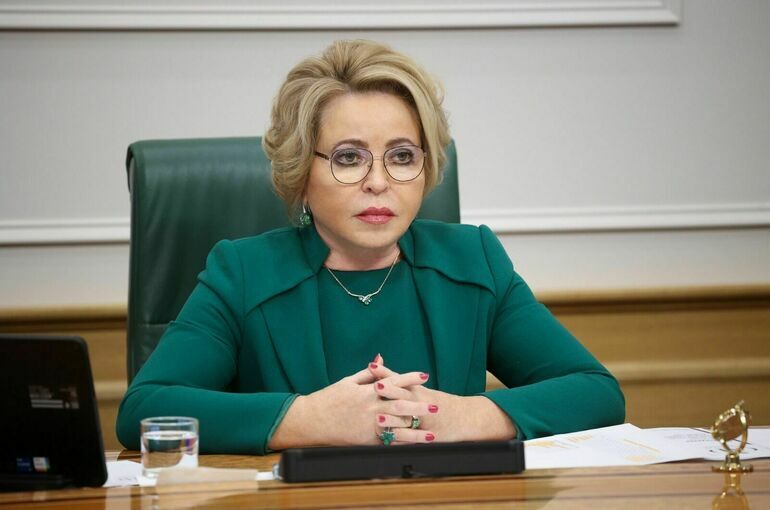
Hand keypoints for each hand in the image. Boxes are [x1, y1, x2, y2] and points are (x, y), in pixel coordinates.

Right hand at [268, 361, 435, 448]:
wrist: (312, 421)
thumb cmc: (329, 399)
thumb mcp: (348, 381)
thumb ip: (368, 373)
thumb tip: (381, 358)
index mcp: (367, 391)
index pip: (393, 382)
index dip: (410, 377)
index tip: (424, 375)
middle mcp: (370, 408)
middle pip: (400, 406)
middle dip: (419, 406)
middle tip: (435, 406)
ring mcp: (368, 425)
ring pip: (397, 428)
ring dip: (415, 431)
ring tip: (432, 434)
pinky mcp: (365, 440)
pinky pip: (387, 443)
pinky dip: (401, 445)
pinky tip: (413, 448)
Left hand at [368, 359, 516, 441]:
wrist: (464, 418)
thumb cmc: (435, 401)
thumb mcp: (417, 388)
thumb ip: (394, 377)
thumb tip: (373, 362)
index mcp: (418, 391)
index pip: (400, 382)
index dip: (387, 377)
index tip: (373, 370)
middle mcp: (421, 404)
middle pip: (404, 397)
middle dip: (390, 393)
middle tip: (375, 388)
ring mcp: (425, 421)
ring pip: (407, 420)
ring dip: (393, 420)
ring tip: (379, 419)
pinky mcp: (427, 437)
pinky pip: (412, 439)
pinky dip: (400, 440)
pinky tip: (388, 441)